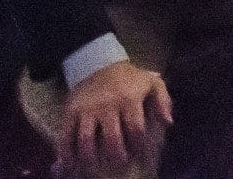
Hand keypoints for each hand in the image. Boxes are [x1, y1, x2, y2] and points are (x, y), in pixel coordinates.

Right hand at [57, 60, 172, 176]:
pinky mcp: (70, 111)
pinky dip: (65, 153)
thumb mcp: (152, 83)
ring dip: (90, 158)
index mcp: (130, 99)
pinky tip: (70, 165)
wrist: (100, 63)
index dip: (139, 146)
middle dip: (116, 156)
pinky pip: (65, 135)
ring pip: (86, 139)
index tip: (140, 156)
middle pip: (111, 138)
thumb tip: (168, 123)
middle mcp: (108, 105)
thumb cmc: (130, 79)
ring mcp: (87, 109)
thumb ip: (163, 101)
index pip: (136, 129)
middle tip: (118, 164)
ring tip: (94, 168)